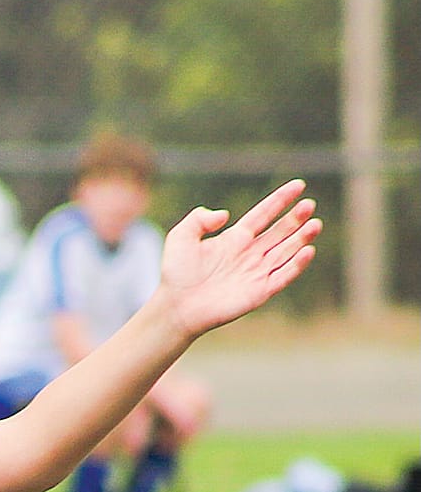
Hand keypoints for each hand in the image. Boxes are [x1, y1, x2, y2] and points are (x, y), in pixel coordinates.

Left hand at [159, 180, 318, 341]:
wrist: (175, 306)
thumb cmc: (176, 273)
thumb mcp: (182, 236)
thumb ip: (200, 218)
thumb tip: (225, 214)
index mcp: (235, 238)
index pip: (264, 214)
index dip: (281, 200)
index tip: (298, 185)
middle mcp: (249, 254)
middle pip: (280, 232)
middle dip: (295, 218)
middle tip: (309, 204)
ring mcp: (256, 273)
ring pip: (286, 252)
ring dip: (301, 239)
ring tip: (315, 224)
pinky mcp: (259, 292)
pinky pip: (282, 276)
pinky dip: (296, 265)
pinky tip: (307, 251)